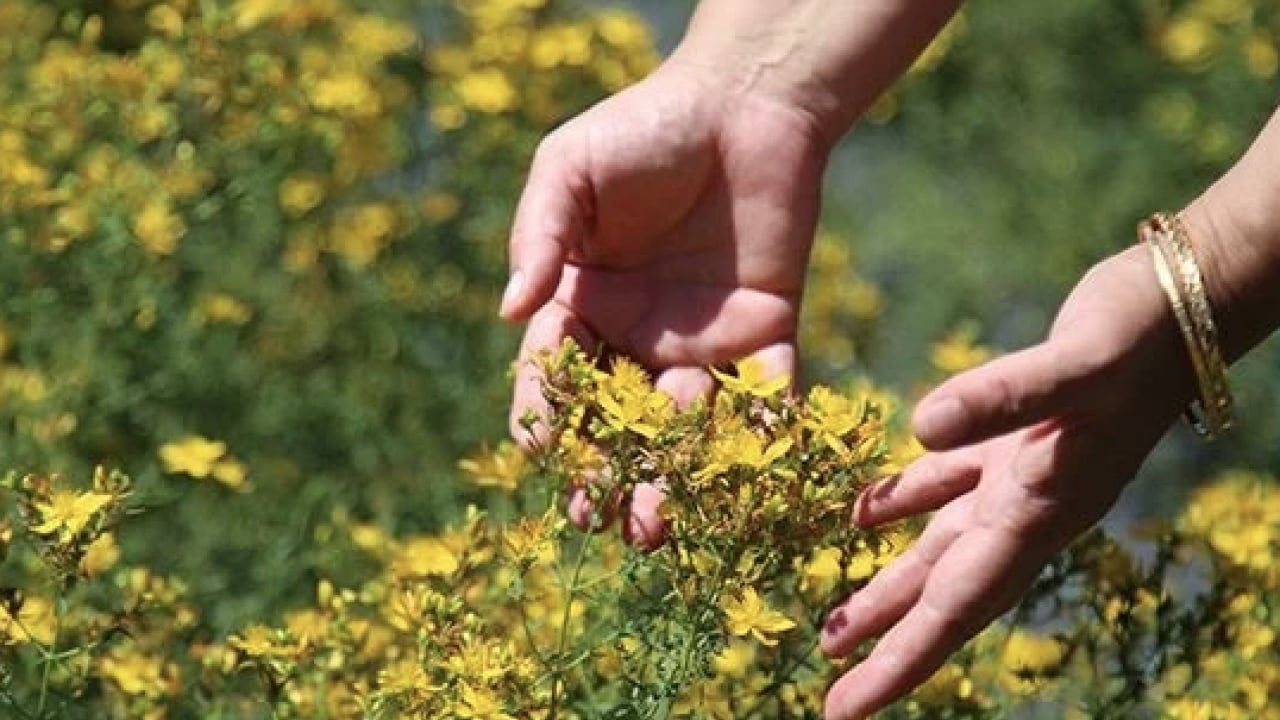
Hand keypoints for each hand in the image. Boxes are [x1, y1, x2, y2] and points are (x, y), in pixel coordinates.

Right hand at [501, 62, 828, 541]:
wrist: (744, 102)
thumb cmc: (643, 129)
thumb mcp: (569, 170)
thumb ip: (538, 239)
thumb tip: (508, 314)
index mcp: (582, 303)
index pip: (556, 373)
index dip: (545, 415)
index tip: (539, 457)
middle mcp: (638, 335)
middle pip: (619, 419)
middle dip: (607, 471)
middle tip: (599, 519)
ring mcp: (702, 340)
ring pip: (686, 424)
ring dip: (674, 477)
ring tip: (659, 526)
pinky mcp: (765, 334)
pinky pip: (765, 394)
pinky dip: (763, 436)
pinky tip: (750, 477)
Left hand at [819, 245, 1193, 718]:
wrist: (1184, 300)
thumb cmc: (1137, 333)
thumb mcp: (1078, 362)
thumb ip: (1005, 396)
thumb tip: (921, 426)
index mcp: (1039, 510)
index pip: (957, 603)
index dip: (902, 656)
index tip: (848, 707)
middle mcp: (1028, 508)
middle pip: (945, 595)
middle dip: (889, 645)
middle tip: (832, 690)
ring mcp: (1021, 476)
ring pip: (940, 548)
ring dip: (889, 587)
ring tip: (836, 624)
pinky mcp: (1015, 437)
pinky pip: (946, 484)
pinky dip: (905, 502)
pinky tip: (863, 515)